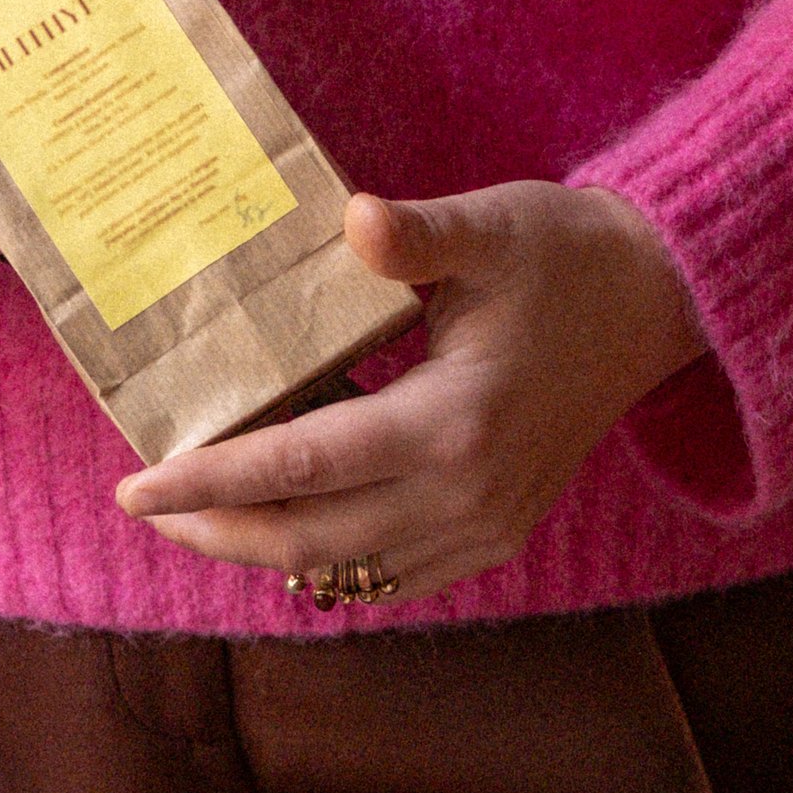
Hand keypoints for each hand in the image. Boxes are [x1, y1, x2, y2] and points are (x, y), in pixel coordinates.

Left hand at [114, 183, 705, 600]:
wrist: (657, 300)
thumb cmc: (563, 252)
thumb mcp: (488, 227)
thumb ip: (417, 234)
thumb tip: (356, 219)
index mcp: (453, 423)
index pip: (301, 467)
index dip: (211, 479)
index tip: (135, 485)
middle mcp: (467, 496)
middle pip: (312, 541)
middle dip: (219, 529)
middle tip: (147, 505)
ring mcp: (487, 526)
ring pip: (348, 569)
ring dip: (267, 549)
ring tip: (197, 514)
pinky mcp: (498, 531)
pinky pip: (394, 573)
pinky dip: (329, 558)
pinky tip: (284, 523)